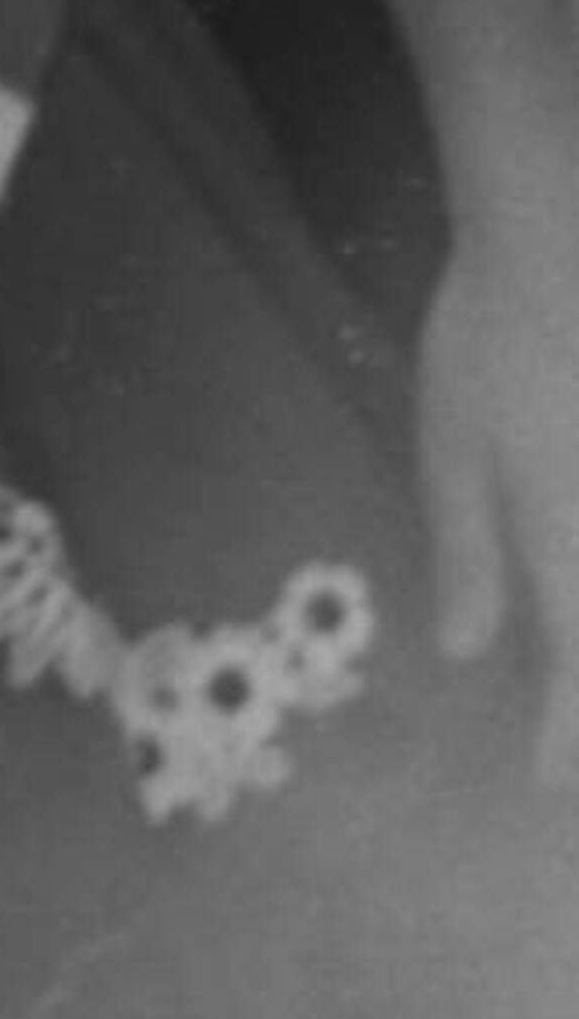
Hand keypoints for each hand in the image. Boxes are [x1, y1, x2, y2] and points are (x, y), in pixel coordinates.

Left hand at [416, 161, 578, 788]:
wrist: (566, 234)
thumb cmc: (494, 338)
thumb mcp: (452, 446)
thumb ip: (467, 552)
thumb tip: (467, 649)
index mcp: (574, 554)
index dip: (568, 742)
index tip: (549, 785)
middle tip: (571, 755)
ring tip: (577, 694)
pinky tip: (577, 570)